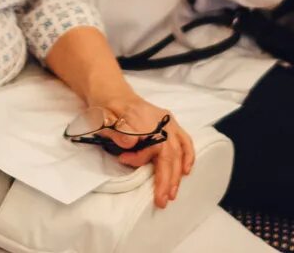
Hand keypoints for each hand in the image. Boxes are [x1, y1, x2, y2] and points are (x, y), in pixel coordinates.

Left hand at [88, 94, 195, 208]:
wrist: (111, 91)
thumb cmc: (107, 106)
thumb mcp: (105, 116)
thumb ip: (118, 131)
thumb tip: (132, 145)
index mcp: (147, 120)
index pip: (153, 147)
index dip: (139, 159)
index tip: (122, 160)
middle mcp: (162, 121)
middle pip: (170, 154)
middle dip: (167, 179)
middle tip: (162, 200)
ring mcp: (168, 123)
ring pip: (178, 151)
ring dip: (176, 174)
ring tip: (172, 194)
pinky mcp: (170, 124)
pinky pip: (185, 141)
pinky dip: (188, 156)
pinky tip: (187, 171)